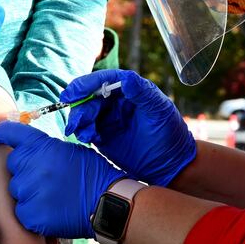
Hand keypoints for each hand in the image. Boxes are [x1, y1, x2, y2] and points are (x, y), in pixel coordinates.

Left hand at [0, 121, 124, 238]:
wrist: (107, 200)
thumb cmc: (90, 173)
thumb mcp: (66, 149)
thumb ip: (41, 149)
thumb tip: (24, 151)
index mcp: (40, 145)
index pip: (10, 132)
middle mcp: (30, 165)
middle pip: (12, 166)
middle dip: (23, 172)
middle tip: (44, 179)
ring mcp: (29, 190)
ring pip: (15, 191)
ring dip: (27, 194)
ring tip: (51, 197)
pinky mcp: (30, 214)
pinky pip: (21, 212)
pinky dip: (32, 213)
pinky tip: (50, 211)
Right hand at [62, 69, 195, 186]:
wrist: (171, 165)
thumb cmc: (170, 133)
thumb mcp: (159, 110)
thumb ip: (142, 93)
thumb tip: (126, 79)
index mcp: (130, 89)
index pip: (105, 80)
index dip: (87, 84)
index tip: (73, 92)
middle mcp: (116, 101)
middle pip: (90, 96)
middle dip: (79, 106)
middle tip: (74, 120)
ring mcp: (109, 118)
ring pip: (86, 113)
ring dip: (79, 120)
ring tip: (82, 133)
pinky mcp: (103, 135)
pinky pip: (87, 129)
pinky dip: (83, 132)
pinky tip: (88, 138)